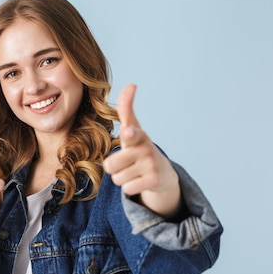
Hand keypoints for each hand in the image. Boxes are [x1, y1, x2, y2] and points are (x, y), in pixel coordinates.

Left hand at [103, 84, 180, 217]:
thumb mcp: (133, 129)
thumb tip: (131, 84)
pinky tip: (140, 181)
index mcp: (136, 135)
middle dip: (114, 168)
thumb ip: (126, 109)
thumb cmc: (140, 148)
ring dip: (122, 178)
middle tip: (126, 164)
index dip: (129, 133)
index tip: (128, 132)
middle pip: (110, 166)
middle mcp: (145, 148)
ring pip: (117, 179)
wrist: (162, 173)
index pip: (130, 132)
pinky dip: (130, 188)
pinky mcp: (154, 180)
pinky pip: (127, 189)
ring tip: (134, 171)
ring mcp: (151, 164)